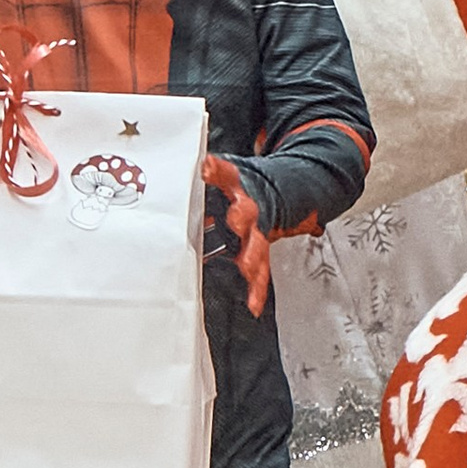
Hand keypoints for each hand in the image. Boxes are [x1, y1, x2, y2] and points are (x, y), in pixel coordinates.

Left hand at [203, 155, 272, 316]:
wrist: (281, 194)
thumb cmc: (244, 187)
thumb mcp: (226, 174)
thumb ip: (210, 173)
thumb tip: (185, 163)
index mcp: (238, 186)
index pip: (227, 174)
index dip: (218, 171)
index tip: (208, 167)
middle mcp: (250, 209)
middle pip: (245, 212)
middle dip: (240, 216)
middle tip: (235, 219)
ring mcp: (257, 232)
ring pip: (256, 245)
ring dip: (251, 257)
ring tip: (247, 267)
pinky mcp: (260, 253)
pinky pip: (260, 273)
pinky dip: (257, 289)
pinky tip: (254, 304)